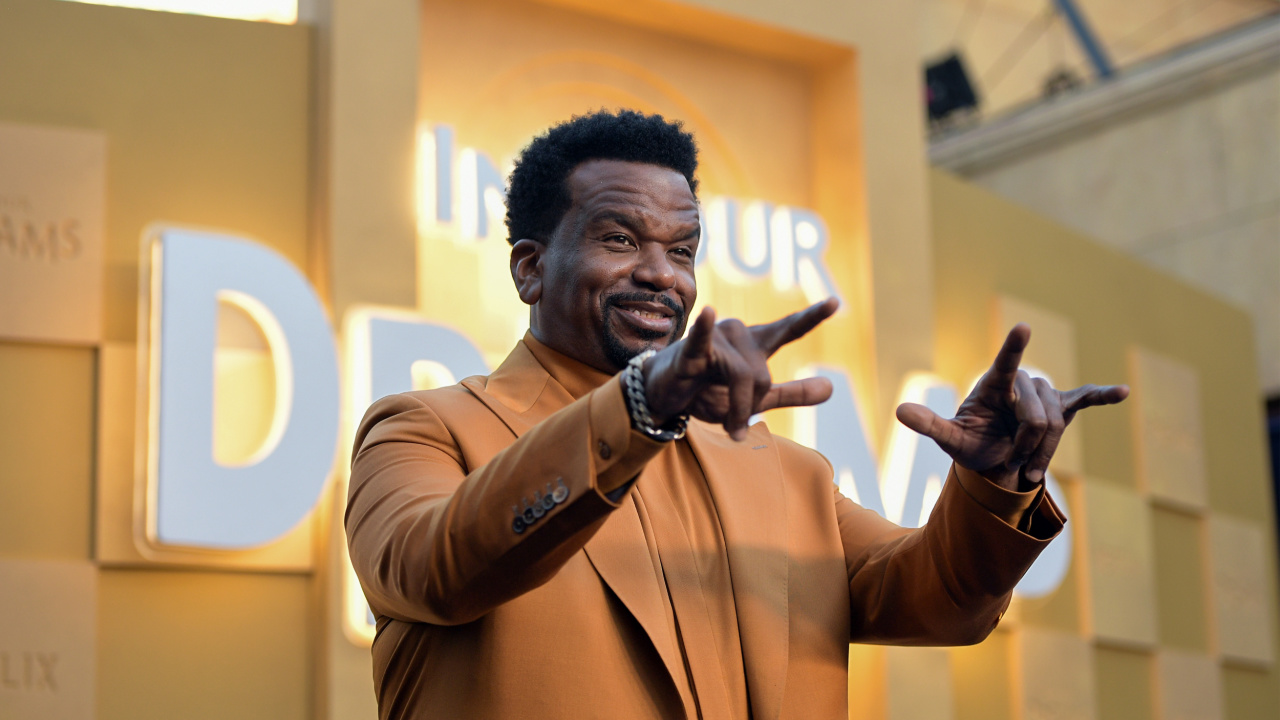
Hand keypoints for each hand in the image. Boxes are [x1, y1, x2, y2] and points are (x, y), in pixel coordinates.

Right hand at [642, 298, 838, 440]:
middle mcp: (737, 334)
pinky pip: (702, 340)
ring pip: (743, 377)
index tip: (836, 303)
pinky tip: (708, 312)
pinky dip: (703, 328)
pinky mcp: (690, 350)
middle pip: (762, 376)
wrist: (664, 399)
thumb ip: (792, 393)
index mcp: (754, 344)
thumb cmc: (706, 391)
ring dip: (734, 409)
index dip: (812, 317)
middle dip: (750, 406)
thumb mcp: (756, 397)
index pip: (787, 330)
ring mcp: (714, 339)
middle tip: (733, 421)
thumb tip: (832, 388)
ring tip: (723, 423)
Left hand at [895, 323, 1128, 490]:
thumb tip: (898, 411)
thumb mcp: (948, 439)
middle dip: (1026, 447)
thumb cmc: (969, 443)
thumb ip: (927, 423)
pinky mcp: (1062, 405)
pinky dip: (1103, 395)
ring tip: (1026, 466)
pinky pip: (1085, 398)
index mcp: (994, 385)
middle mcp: (1022, 384)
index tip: (1023, 328)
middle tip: (1012, 463)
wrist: (993, 458)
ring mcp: (1043, 394)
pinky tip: (1123, 392)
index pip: (1005, 364)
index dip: (1013, 348)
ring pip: (1056, 426)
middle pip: (1037, 417)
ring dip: (1043, 452)